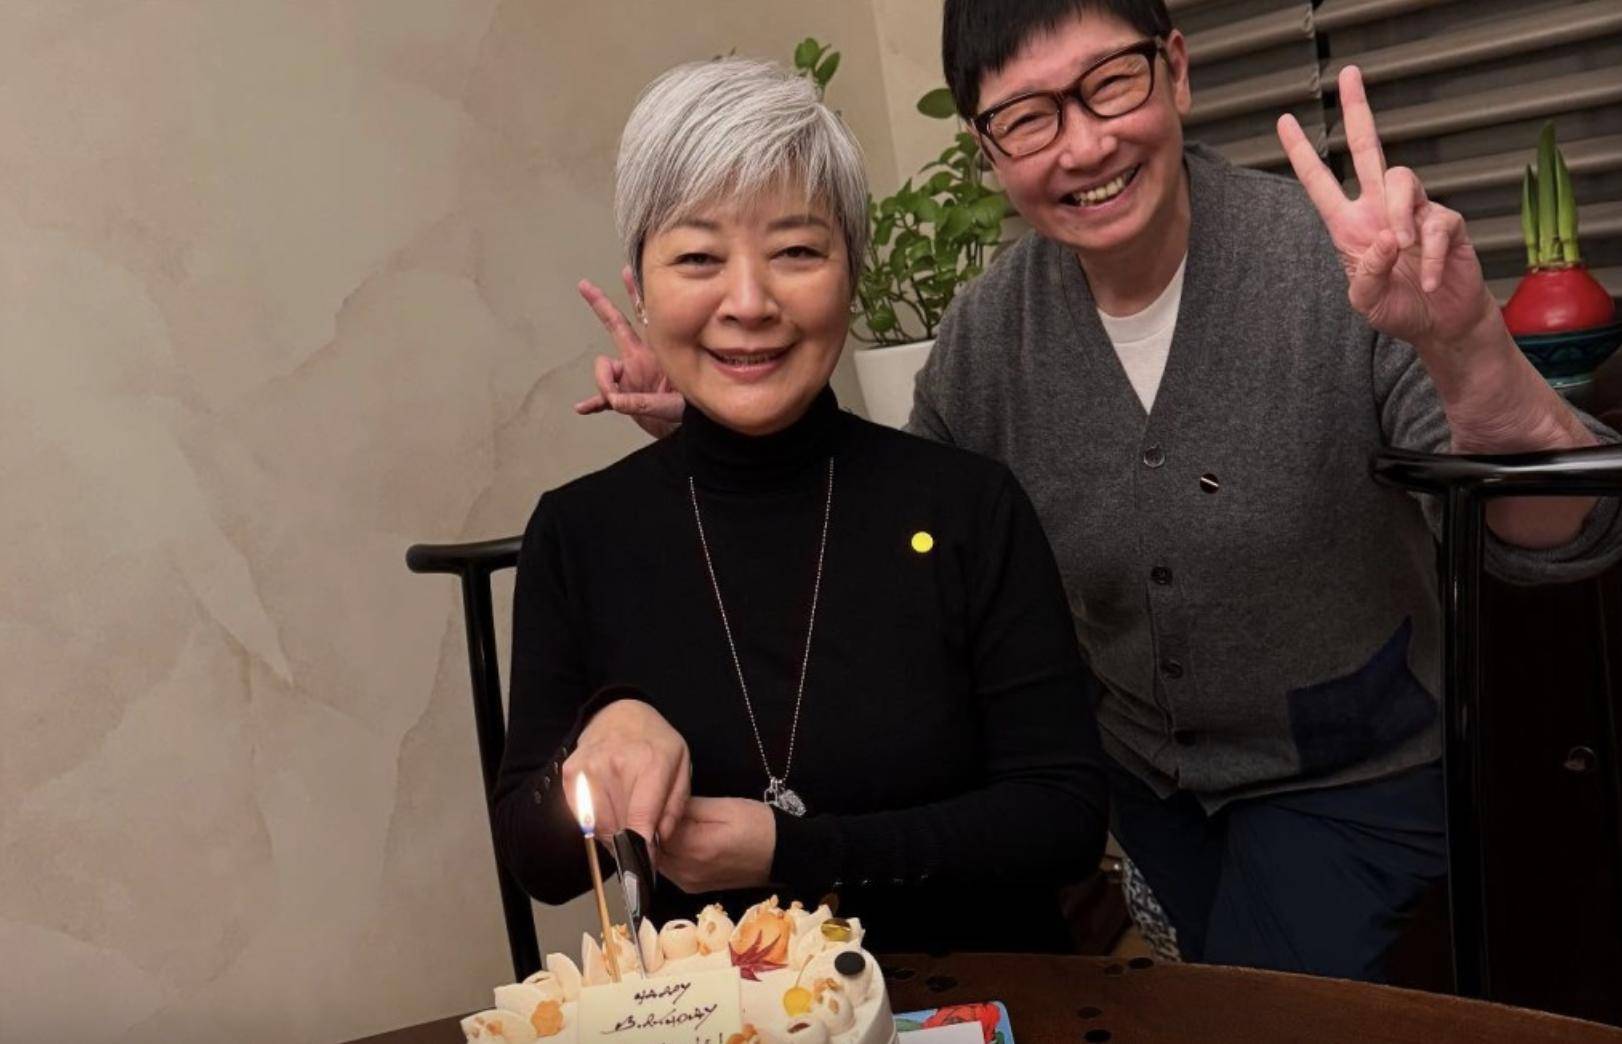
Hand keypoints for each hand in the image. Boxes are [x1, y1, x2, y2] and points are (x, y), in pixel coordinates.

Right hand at [562, 699, 690, 844]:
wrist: (620, 713)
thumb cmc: (655, 743)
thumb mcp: (681, 767)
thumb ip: (674, 808)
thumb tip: (657, 842)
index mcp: (650, 762)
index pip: (641, 817)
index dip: (642, 848)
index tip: (644, 867)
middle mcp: (615, 765)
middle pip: (618, 827)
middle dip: (631, 840)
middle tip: (640, 835)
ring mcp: (588, 769)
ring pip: (598, 826)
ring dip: (613, 832)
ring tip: (625, 816)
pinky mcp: (570, 775)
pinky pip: (582, 817)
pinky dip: (596, 821)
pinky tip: (608, 806)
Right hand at [573, 266, 684, 438]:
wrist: (692, 433)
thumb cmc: (691, 415)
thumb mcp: (673, 407)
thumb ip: (642, 403)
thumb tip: (614, 400)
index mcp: (655, 354)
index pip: (643, 319)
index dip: (633, 293)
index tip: (625, 270)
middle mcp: (640, 360)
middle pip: (616, 326)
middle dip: (601, 305)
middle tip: (585, 286)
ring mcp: (631, 377)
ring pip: (605, 371)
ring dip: (603, 383)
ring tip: (614, 400)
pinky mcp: (625, 398)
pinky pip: (603, 398)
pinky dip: (593, 402)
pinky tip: (583, 408)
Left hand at [659, 797, 775, 893]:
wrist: (783, 856)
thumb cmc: (757, 825)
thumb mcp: (724, 807)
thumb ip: (688, 808)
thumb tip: (660, 804)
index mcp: (695, 848)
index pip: (653, 830)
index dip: (649, 814)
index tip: (649, 798)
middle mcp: (687, 872)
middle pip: (650, 849)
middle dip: (649, 829)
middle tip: (652, 806)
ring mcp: (689, 884)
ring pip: (657, 859)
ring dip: (655, 842)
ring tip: (662, 819)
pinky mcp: (692, 888)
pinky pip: (668, 868)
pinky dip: (666, 853)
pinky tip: (674, 837)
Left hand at [1277, 66, 1496, 351]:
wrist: (1441, 323)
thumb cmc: (1398, 310)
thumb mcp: (1367, 303)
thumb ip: (1367, 275)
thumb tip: (1385, 238)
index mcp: (1350, 225)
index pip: (1320, 182)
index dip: (1302, 153)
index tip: (1283, 122)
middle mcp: (1379, 209)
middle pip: (1367, 147)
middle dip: (1357, 109)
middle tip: (1349, 74)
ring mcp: (1414, 211)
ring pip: (1403, 179)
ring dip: (1400, 214)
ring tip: (1402, 248)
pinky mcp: (1447, 221)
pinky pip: (1438, 222)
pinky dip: (1431, 255)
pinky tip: (1426, 279)